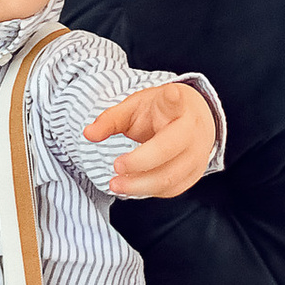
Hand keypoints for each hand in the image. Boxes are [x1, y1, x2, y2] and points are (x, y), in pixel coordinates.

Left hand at [82, 79, 218, 200]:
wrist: (195, 120)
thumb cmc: (161, 113)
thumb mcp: (135, 107)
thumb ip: (111, 119)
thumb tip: (89, 134)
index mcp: (177, 106)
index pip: (175, 102)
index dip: (173, 99)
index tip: (171, 94)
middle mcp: (191, 131)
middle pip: (168, 149)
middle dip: (139, 161)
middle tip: (116, 165)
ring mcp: (196, 155)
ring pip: (169, 177)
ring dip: (139, 185)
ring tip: (115, 184)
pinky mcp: (193, 174)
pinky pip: (171, 189)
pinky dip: (148, 191)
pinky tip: (131, 186)